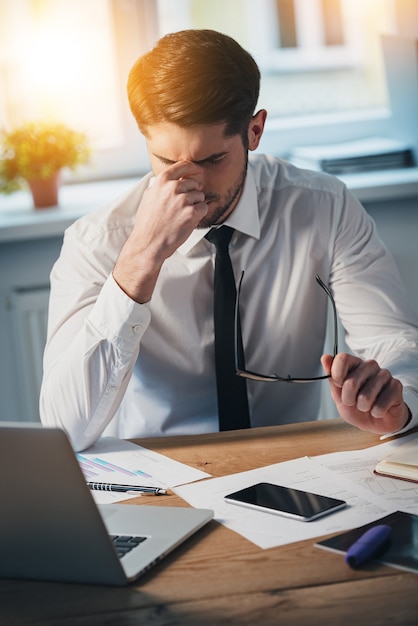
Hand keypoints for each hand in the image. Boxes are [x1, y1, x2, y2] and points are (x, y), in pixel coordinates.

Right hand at [113, 161, 207, 302]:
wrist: (149, 243)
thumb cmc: (147, 224)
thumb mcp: (148, 198)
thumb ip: (159, 186)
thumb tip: (166, 181)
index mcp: (162, 181)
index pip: (183, 166)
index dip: (193, 168)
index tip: (198, 170)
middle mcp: (173, 188)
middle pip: (194, 183)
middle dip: (193, 192)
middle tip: (185, 205)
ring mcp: (183, 200)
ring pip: (200, 196)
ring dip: (195, 205)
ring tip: (183, 215)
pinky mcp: (192, 212)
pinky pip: (204, 207)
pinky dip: (199, 214)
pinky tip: (188, 220)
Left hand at [321, 353, 409, 434]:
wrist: (375, 421)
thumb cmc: (355, 406)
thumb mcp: (338, 395)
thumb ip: (332, 378)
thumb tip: (325, 357)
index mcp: (354, 363)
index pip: (343, 358)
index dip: (337, 375)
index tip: (338, 386)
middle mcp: (370, 365)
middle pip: (351, 382)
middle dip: (348, 399)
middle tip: (353, 402)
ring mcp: (384, 374)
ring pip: (366, 396)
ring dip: (363, 407)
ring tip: (366, 406)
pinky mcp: (396, 386)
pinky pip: (381, 404)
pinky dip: (376, 412)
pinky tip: (378, 410)